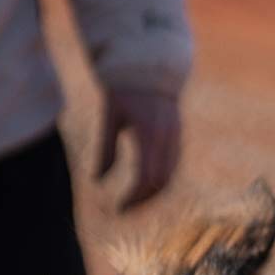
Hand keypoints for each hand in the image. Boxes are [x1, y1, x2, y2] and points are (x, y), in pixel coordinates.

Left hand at [98, 87, 181, 205]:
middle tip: (124, 209)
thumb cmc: (124, 87)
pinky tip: (144, 186)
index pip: (145, 177)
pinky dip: (160, 181)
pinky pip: (172, 166)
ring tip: (132, 201)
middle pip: (160, 182)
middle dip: (143, 199)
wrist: (150, 65)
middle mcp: (167, 137)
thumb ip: (105, 147)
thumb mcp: (110, 115)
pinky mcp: (178, 136)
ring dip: (152, 193)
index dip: (133, 197)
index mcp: (149, 132)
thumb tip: (97, 180)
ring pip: (170, 176)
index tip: (119, 209)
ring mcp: (176, 136)